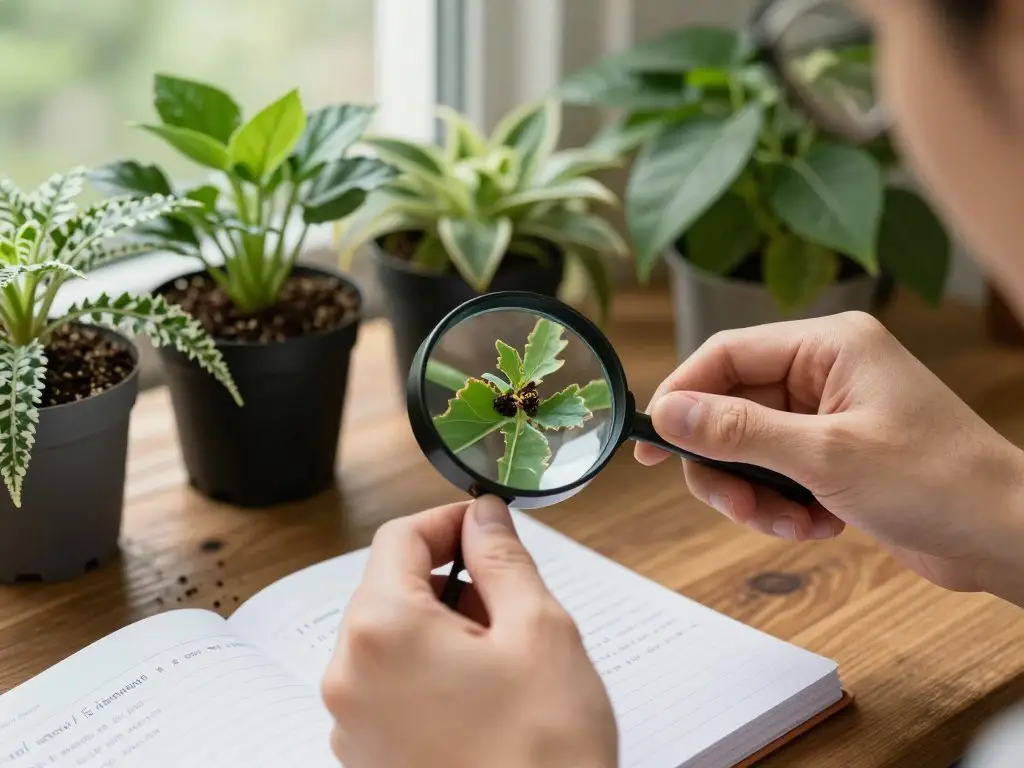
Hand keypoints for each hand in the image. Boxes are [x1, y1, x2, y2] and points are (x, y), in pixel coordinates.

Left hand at [322, 496, 617, 767]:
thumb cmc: (544, 754)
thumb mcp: (538, 629)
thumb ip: (502, 557)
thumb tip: (483, 516)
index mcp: (382, 631)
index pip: (399, 537)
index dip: (449, 521)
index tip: (486, 524)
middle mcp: (349, 676)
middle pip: (389, 586)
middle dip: (448, 577)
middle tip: (508, 597)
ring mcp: (353, 723)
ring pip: (390, 636)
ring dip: (441, 624)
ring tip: (501, 656)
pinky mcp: (368, 756)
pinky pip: (389, 684)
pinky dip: (428, 669)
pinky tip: (481, 694)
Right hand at [635, 311, 1023, 600]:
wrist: (1007, 536)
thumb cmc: (938, 482)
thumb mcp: (824, 455)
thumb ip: (737, 430)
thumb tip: (668, 412)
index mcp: (827, 346)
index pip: (726, 355)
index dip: (683, 396)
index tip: (652, 441)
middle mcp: (825, 371)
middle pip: (731, 407)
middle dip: (725, 463)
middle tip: (732, 505)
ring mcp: (830, 414)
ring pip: (749, 447)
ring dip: (755, 493)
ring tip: (785, 523)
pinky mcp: (835, 452)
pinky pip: (777, 472)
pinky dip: (783, 505)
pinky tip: (816, 526)